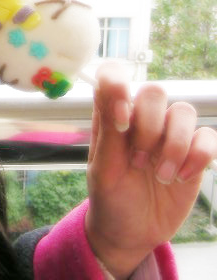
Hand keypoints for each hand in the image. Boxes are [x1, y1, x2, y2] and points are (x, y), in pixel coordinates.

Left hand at [85, 62, 216, 279]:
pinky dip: (198, 156)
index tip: (121, 120)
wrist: (132, 233)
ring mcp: (169, 134)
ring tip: (161, 176)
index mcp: (112, 115)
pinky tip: (181, 177)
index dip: (119, 85)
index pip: (113, 75)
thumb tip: (111, 87)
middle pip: (155, 92)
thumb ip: (109, 129)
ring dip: (173, 146)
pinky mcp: (193, 154)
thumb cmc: (110, 196)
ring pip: (183, 111)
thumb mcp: (103, 169)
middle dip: (149, 127)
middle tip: (138, 161)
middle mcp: (141, 117)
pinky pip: (207, 136)